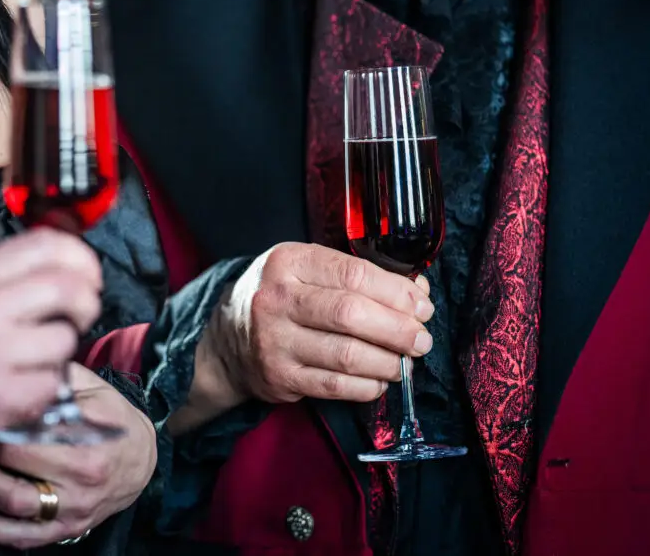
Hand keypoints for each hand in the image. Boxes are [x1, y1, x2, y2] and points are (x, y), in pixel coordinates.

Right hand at [0, 229, 102, 479]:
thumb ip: (2, 277)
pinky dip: (46, 388)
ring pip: (66, 340)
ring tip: (33, 361)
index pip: (47, 244)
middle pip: (68, 287)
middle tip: (78, 319)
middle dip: (87, 304)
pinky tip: (21, 389)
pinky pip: (54, 382)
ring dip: (61, 353)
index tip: (87, 277)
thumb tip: (68, 267)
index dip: (82, 258)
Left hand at [0, 364, 155, 548]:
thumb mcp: (96, 390)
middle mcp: (81, 478)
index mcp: (87, 441)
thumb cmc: (115, 420)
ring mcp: (72, 508)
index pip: (27, 430)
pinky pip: (22, 536)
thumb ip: (60, 377)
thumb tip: (25, 365)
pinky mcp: (66, 528)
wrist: (141, 460)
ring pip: (11, 502)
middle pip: (13, 463)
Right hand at [201, 242, 432, 405]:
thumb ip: (357, 276)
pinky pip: (335, 387)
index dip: (396, 292)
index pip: (354, 274)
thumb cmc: (282, 297)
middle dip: (398, 330)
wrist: (227, 338)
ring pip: (347, 355)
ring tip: (405, 361)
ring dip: (388, 362)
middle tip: (421, 339)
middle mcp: (276, 299)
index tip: (422, 306)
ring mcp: (275, 341)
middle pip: (351, 315)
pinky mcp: (279, 378)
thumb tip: (416, 293)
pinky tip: (380, 379)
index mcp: (288, 262)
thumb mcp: (307, 269)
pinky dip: (367, 386)